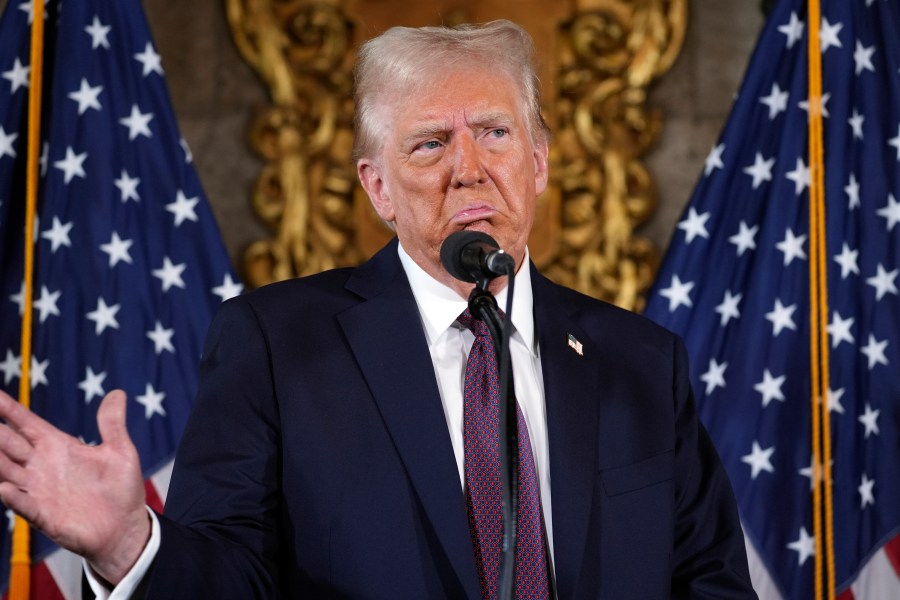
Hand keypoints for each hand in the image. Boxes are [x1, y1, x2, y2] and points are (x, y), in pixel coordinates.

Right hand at [0, 389, 149, 584]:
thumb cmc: (121, 489)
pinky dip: (12, 497)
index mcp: (58, 446)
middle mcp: (42, 466)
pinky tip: (4, 488)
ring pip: (7, 471)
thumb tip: (117, 393)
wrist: (125, 528)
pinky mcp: (43, 514)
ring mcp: (39, 490)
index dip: (8, 409)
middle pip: (9, 443)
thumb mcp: (120, 452)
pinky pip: (23, 504)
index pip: (26, 423)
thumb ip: (112, 424)